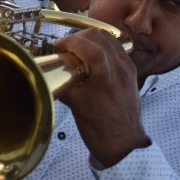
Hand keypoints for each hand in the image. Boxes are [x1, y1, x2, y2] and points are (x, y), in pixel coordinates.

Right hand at [53, 29, 149, 167]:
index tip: (58, 47)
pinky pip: (116, 49)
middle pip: (100, 35)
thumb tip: (48, 70)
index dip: (70, 41)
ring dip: (91, 39)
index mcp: (106, 76)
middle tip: (66, 48)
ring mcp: (128, 68)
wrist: (123, 144)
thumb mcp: (75, 105)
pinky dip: (102, 46)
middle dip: (78, 37)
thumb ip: (63, 83)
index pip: (89, 45)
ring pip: (110, 38)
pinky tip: (92, 58)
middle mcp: (121, 68)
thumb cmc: (98, 128)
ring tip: (78, 50)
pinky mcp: (132, 72)